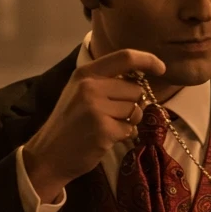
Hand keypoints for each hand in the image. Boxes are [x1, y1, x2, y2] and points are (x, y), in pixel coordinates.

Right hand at [21, 48, 166, 202]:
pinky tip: (105, 138)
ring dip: (128, 121)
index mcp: (86, 72)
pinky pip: (130, 128)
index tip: (161, 68)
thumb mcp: (80, 92)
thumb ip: (106, 81)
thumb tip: (140, 78)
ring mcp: (96, 108)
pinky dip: (123, 135)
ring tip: (107, 126)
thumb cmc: (69, 123)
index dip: (148, 60)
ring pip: (135, 110)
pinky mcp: (103, 129)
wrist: (49, 154)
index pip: (125, 57)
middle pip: (135, 89)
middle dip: (132, 104)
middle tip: (113, 115)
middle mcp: (90, 86)